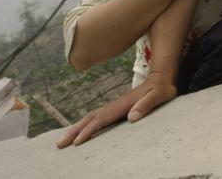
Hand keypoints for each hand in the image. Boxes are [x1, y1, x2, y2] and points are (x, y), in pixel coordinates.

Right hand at [55, 72, 176, 147]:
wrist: (161, 78)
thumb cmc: (162, 89)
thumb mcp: (159, 96)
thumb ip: (146, 105)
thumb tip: (132, 117)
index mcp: (122, 105)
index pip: (102, 119)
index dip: (89, 130)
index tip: (77, 141)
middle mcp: (114, 105)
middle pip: (90, 118)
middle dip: (74, 131)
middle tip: (59, 144)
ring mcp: (113, 106)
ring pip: (91, 117)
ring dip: (76, 128)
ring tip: (63, 140)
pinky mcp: (115, 108)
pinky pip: (96, 117)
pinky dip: (85, 124)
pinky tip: (80, 131)